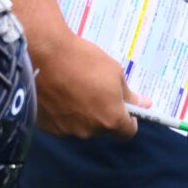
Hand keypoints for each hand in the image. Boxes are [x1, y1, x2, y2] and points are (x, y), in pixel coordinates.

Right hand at [32, 32, 151, 139]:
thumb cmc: (83, 60)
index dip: (129, 121)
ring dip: (82, 113)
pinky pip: (61, 123)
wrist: (44, 55)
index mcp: (110, 119)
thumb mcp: (113, 71)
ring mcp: (66, 131)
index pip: (127, 133)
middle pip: (102, 128)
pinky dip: (63, 112)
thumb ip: (127, 93)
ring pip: (81, 125)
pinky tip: (57, 93)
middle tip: (95, 90)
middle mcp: (89, 131)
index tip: (125, 108)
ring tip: (72, 88)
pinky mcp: (46, 126)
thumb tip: (143, 104)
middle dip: (102, 113)